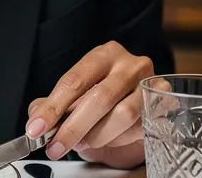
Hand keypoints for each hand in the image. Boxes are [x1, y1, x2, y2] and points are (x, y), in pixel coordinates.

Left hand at [26, 41, 153, 168]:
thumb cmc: (102, 100)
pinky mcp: (165, 105)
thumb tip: (36, 120)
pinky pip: (141, 128)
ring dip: (98, 135)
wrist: (138, 110)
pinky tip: (110, 138)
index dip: (52, 108)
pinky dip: (120, 139)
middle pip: (99, 98)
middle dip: (73, 128)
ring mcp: (151, 83)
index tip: (35, 128)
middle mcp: (130, 64)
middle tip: (56, 147)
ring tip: (85, 142)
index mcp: (103, 55)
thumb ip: (52, 106)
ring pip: (123, 115)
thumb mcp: (74, 98)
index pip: (74, 81)